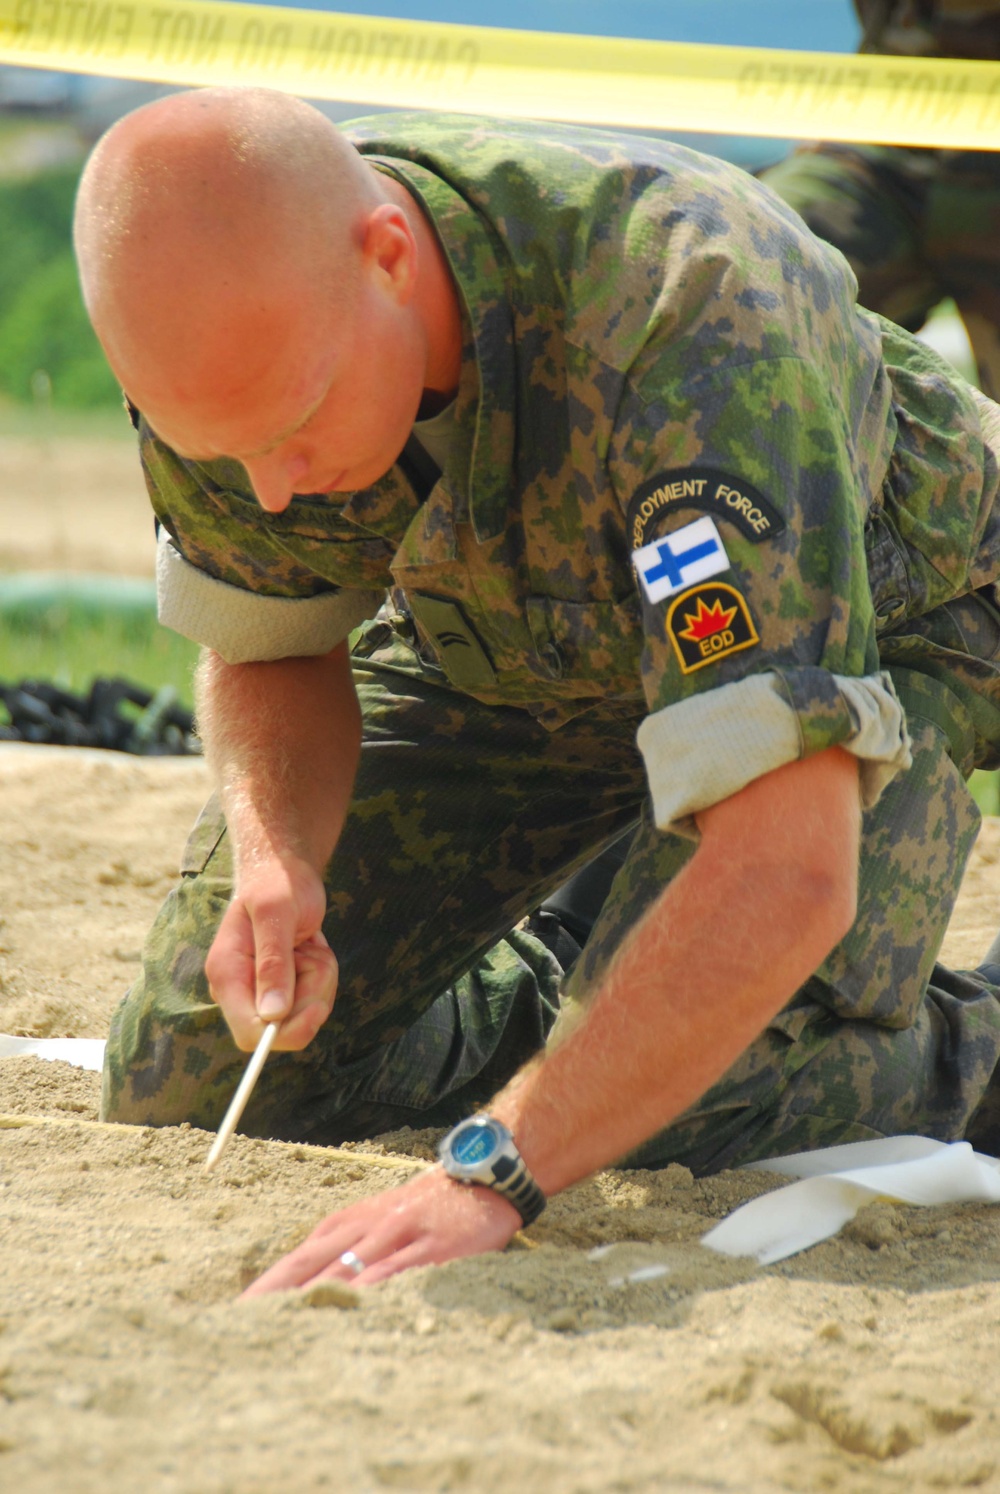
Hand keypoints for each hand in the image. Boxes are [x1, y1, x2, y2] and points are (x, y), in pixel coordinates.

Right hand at [205, 852, 337, 1051]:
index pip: (249, 1034)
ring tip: (309, 944)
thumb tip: (272, 1015)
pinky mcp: (280, 988)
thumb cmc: (277, 883)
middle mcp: (239, 989)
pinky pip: (311, 1002)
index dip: (284, 1031)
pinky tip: (311, 948)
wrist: (284, 868)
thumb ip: (273, 963)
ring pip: (302, 1016)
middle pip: (282, 1030)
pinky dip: (322, 976)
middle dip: (310, 997)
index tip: (317, 1006)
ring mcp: (260, 990)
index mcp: (227, 974)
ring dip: (320, 980)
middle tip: (313, 953)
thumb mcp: (277, 914)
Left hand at [241, 1167, 521, 1293]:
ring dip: (316, 1296)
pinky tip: (354, 1306)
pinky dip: (372, 1288)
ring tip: (285, 1323)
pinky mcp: (431, 1248)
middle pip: (313, 1262)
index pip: (301, 1256)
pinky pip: (397, 1270)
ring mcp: (399, 1235)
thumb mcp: (378, 1216)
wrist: (483, 1173)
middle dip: (278, 1293)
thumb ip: (345, 1244)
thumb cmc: (427, 1202)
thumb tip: (304, 1279)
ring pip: (348, 1268)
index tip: (241, 1311)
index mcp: (351, 1220)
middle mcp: (368, 1226)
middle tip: (245, 1321)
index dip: (270, 1283)